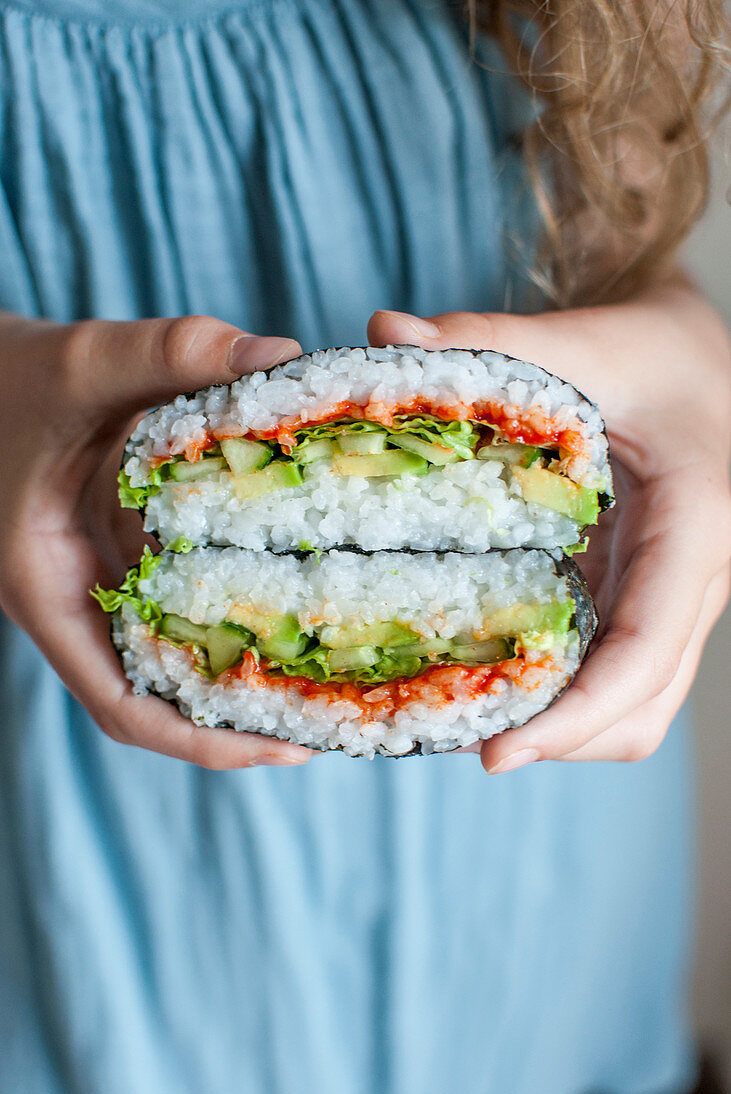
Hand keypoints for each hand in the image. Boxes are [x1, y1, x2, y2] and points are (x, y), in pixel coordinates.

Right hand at [0, 313, 312, 768]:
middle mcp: (78, 602)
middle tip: (329, 720)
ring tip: (327, 677)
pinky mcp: (122, 551)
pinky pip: (178, 601)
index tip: (284, 745)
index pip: (124, 705)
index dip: (202, 741)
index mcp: (50, 591)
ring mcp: (101, 581)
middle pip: (160, 696)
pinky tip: (290, 592)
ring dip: (241, 671)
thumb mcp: (85, 360)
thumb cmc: (8, 376)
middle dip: (238, 719)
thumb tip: (284, 356)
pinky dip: (231, 607)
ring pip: (172, 653)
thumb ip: (172, 351)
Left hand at [367, 277, 730, 770]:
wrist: (705, 360)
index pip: (646, 650)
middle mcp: (698, 582)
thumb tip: (382, 335)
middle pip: (641, 708)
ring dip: (560, 729)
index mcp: (699, 528)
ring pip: (634, 707)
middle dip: (559, 739)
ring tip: (466, 718)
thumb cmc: (657, 349)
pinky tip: (490, 675)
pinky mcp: (646, 600)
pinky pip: (614, 674)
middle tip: (461, 739)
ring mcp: (674, 600)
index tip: (496, 755)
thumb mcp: (587, 341)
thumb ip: (490, 340)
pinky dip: (560, 695)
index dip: (574, 715)